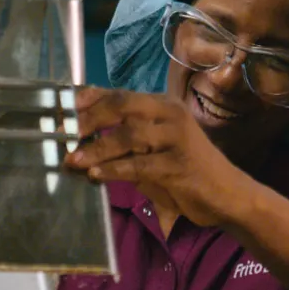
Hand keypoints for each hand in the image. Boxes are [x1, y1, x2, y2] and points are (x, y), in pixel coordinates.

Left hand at [64, 89, 252, 227]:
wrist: (227, 195)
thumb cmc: (186, 171)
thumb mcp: (153, 150)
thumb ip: (124, 142)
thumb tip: (81, 141)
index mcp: (163, 106)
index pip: (119, 94)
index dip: (88, 100)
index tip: (62, 110)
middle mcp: (170, 115)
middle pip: (121, 106)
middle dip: (88, 119)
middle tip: (63, 134)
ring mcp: (176, 138)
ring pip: (128, 136)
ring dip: (96, 148)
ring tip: (73, 159)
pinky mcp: (178, 165)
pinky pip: (139, 164)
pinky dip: (114, 170)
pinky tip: (95, 175)